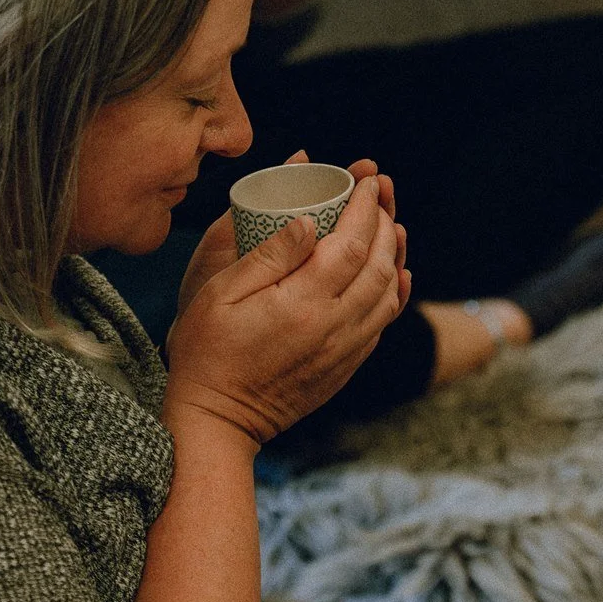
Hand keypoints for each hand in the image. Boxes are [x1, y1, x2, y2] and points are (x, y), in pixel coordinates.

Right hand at [165, 175, 409, 443]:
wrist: (218, 422)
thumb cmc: (207, 352)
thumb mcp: (221, 293)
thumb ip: (269, 255)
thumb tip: (308, 220)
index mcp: (303, 302)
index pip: (351, 242)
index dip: (364, 206)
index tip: (366, 180)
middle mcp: (334, 326)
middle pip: (379, 264)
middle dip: (384, 221)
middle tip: (378, 193)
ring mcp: (344, 350)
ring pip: (389, 294)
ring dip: (395, 255)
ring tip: (388, 225)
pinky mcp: (345, 367)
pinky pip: (383, 323)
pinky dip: (394, 292)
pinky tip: (392, 276)